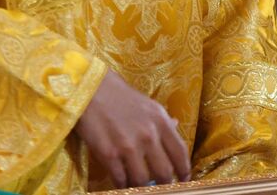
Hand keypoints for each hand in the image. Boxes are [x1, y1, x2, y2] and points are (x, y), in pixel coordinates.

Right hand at [75, 69, 190, 187]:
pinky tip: (122, 182)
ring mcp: (128, 146)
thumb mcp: (150, 106)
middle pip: (164, 172)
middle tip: (161, 187)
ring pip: (142, 181)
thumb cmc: (122, 98)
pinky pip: (120, 180)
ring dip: (141, 187)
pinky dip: (123, 185)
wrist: (93, 91)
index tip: (184, 180)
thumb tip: (176, 126)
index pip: (180, 153)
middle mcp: (148, 135)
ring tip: (139, 185)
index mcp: (161, 122)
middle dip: (165, 184)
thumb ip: (163, 120)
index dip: (184, 171)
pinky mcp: (108, 155)